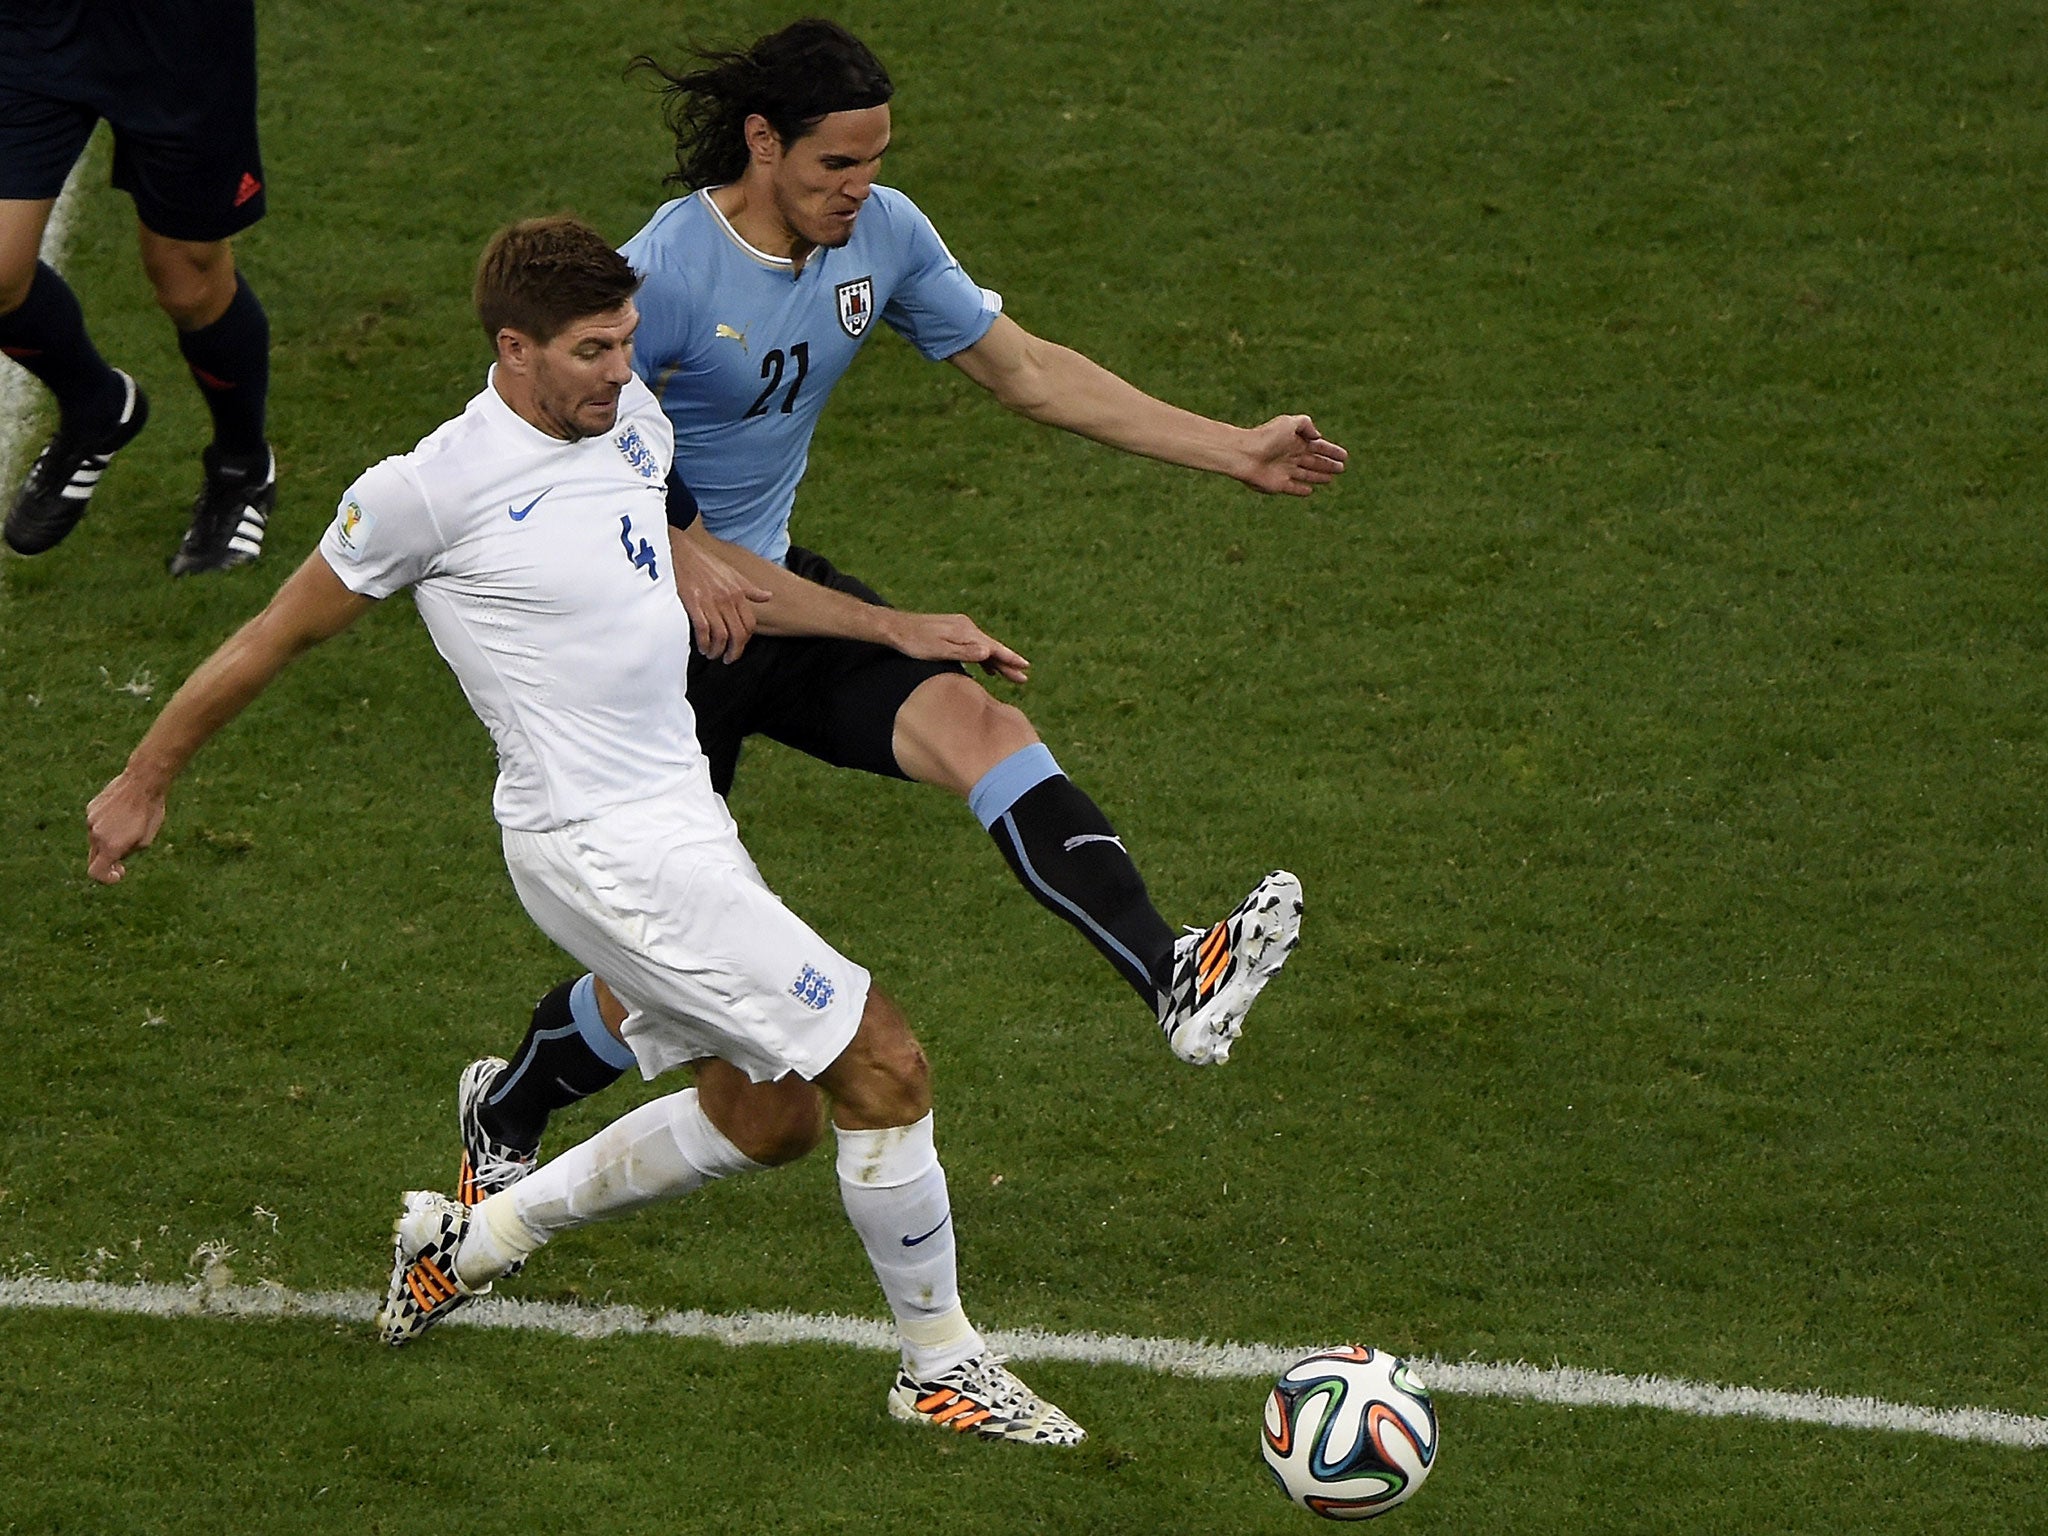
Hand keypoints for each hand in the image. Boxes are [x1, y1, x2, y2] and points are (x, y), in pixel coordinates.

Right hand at [87, 772, 166, 884]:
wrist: (142, 782)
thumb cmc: (149, 812)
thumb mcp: (145, 840)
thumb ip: (127, 853)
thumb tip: (116, 857)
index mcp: (110, 846)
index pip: (95, 872)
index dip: (105, 878)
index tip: (118, 874)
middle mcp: (95, 834)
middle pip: (94, 857)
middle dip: (108, 861)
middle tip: (123, 861)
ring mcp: (91, 820)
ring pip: (96, 838)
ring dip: (109, 839)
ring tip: (129, 825)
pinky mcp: (91, 808)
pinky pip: (96, 823)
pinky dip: (106, 824)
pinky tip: (122, 812)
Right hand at [673, 535, 771, 662]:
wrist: (679, 549)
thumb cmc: (703, 561)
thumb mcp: (732, 572)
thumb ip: (749, 588)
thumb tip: (768, 596)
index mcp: (738, 592)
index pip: (750, 624)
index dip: (746, 640)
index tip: (738, 646)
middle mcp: (727, 598)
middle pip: (738, 634)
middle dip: (734, 651)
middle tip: (727, 659)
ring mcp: (711, 601)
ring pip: (722, 636)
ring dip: (717, 650)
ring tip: (712, 654)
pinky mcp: (694, 603)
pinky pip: (704, 630)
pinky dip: (704, 643)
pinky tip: (701, 647)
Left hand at [881, 612, 1030, 684]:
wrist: (895, 627)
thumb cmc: (915, 643)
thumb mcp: (939, 650)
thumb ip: (964, 652)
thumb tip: (988, 652)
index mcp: (966, 632)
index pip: (993, 648)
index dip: (1010, 659)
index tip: (1025, 667)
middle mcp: (966, 627)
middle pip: (991, 648)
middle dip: (1007, 663)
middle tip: (1024, 678)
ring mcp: (959, 628)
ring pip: (983, 647)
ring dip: (996, 661)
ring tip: (1009, 675)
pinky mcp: (952, 631)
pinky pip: (973, 645)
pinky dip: (983, 657)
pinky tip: (985, 666)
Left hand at [1239, 415, 1347, 496]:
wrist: (1244, 454)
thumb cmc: (1266, 437)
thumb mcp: (1289, 423)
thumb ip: (1306, 425)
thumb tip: (1317, 437)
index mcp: (1294, 440)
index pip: (1317, 446)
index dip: (1331, 451)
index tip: (1344, 456)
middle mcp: (1290, 455)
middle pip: (1313, 461)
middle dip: (1328, 464)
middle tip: (1342, 468)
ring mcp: (1284, 471)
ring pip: (1306, 474)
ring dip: (1319, 476)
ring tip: (1332, 478)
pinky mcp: (1277, 485)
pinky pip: (1293, 488)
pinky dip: (1302, 489)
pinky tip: (1310, 490)